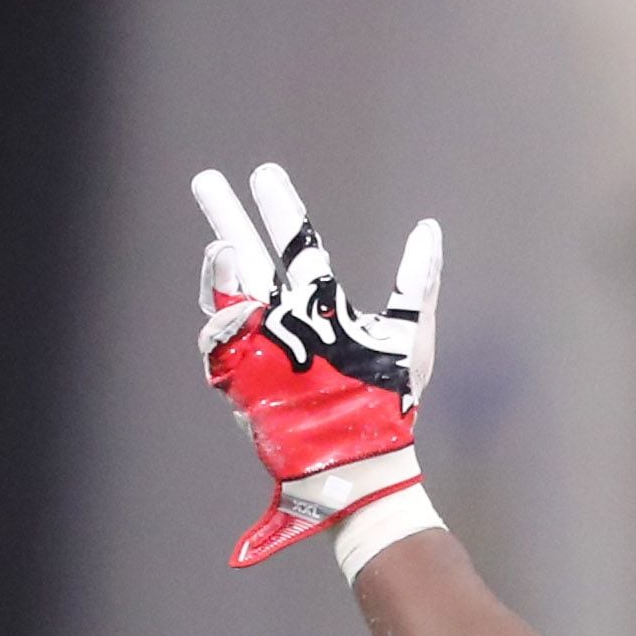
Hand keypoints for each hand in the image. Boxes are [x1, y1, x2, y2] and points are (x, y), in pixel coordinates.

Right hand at [191, 163, 440, 565]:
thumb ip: (419, 280)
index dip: (279, 210)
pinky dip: (223, 323)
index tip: (264, 174)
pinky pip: (219, 345)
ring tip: (223, 246)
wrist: (368, 460)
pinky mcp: (242, 379)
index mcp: (322, 306)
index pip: (296, 246)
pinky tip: (238, 306)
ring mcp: (259, 348)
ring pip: (225, 297)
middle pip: (248, 259)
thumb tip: (428, 229)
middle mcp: (285, 321)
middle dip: (227, 218)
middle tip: (208, 180)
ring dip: (220, 269)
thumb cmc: (392, 404)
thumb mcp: (411, 335)